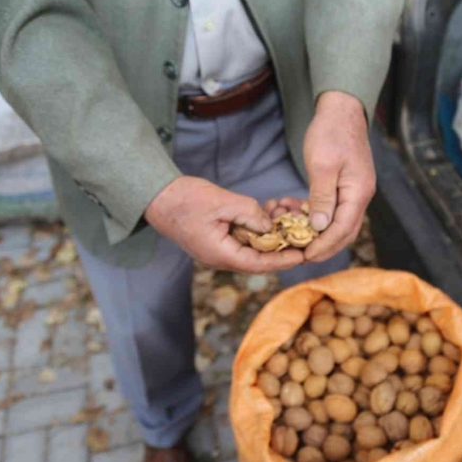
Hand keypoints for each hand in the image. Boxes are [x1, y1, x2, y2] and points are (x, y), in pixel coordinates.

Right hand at [144, 176, 304, 272]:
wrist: (158, 197)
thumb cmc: (185, 200)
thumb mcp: (222, 202)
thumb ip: (249, 214)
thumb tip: (270, 227)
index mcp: (221, 254)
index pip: (259, 264)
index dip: (283, 260)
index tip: (303, 255)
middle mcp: (221, 257)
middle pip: (258, 260)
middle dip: (281, 249)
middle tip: (303, 239)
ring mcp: (218, 250)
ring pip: (251, 249)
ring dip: (270, 238)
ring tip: (287, 222)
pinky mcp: (216, 240)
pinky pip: (242, 240)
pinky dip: (256, 230)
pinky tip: (268, 215)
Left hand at [302, 91, 375, 262]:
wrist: (342, 109)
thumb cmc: (331, 132)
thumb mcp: (322, 164)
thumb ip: (322, 197)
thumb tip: (321, 228)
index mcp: (358, 192)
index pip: (343, 229)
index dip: (324, 246)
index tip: (305, 256)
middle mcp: (361, 195)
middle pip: (345, 232)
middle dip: (325, 247)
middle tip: (301, 256)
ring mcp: (356, 191)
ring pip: (341, 223)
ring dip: (322, 235)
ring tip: (299, 240)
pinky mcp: (348, 186)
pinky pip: (336, 210)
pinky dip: (321, 219)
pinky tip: (302, 217)